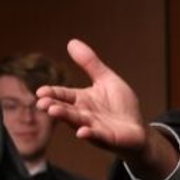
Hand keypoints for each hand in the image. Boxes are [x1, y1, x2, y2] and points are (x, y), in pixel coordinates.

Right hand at [38, 39, 175, 179]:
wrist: (138, 129)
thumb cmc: (120, 106)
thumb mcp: (106, 79)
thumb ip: (90, 63)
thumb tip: (72, 42)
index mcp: (81, 100)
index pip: (63, 95)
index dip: (52, 93)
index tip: (40, 92)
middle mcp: (84, 114)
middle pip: (66, 109)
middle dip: (54, 106)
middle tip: (42, 103)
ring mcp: (94, 127)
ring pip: (77, 122)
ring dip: (66, 117)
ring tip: (53, 111)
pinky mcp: (108, 138)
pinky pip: (97, 136)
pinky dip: (89, 134)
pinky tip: (82, 132)